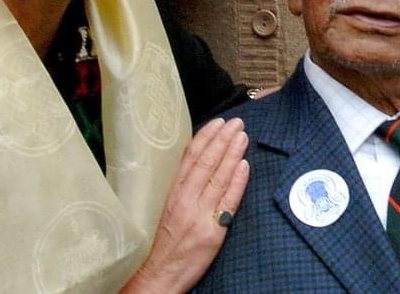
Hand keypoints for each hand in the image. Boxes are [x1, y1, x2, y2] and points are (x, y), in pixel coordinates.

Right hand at [122, 118, 249, 292]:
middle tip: (237, 122)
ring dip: (233, 153)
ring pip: (219, 177)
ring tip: (243, 136)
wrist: (153, 278)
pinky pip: (228, 202)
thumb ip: (177, 188)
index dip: (205, 137)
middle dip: (223, 139)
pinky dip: (237, 182)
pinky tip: (245, 165)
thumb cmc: (155, 245)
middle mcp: (184, 200)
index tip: (217, 123)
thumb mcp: (161, 209)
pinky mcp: (211, 232)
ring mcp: (198, 216)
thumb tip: (194, 165)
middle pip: (206, 163)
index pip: (190, 158)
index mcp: (170, 193)